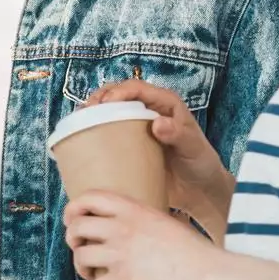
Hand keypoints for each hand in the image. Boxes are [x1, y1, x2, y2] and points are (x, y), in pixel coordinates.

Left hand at [63, 191, 223, 279]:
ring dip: (82, 268)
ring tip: (92, 274)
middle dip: (74, 240)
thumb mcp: (167, 222)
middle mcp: (123, 228)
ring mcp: (122, 254)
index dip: (74, 208)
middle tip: (82, 249)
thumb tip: (133, 226)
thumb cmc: (195, 252)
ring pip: (80, 257)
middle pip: (77, 228)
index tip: (73, 220)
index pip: (90, 197)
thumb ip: (144, 221)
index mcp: (134, 210)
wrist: (211, 274)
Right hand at [85, 79, 230, 234]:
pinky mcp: (128, 147)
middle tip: (86, 111)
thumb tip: (158, 123)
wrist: (197, 190)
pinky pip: (108, 135)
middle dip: (99, 98)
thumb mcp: (193, 147)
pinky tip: (83, 140)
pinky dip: (94, 134)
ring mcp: (136, 129)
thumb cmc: (200, 164)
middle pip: (118, 95)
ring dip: (92, 114)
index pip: (138, 89)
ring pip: (110, 112)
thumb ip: (178, 134)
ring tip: (79, 122)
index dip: (119, 92)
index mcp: (165, 104)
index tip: (104, 103)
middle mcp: (148, 112)